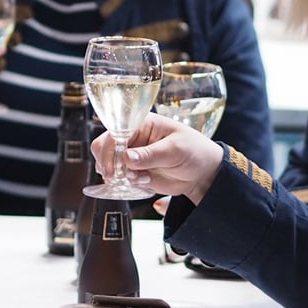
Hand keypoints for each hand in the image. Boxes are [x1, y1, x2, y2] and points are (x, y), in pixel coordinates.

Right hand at [91, 116, 223, 203]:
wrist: (203, 173)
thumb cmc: (194, 151)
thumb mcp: (175, 150)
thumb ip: (151, 154)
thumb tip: (127, 158)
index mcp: (142, 124)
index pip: (115, 131)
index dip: (109, 147)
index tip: (112, 165)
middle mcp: (133, 138)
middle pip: (104, 147)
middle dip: (108, 163)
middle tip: (116, 176)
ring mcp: (132, 155)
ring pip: (109, 164)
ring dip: (117, 175)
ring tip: (139, 178)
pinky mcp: (135, 171)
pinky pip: (120, 178)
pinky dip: (126, 183)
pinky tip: (144, 181)